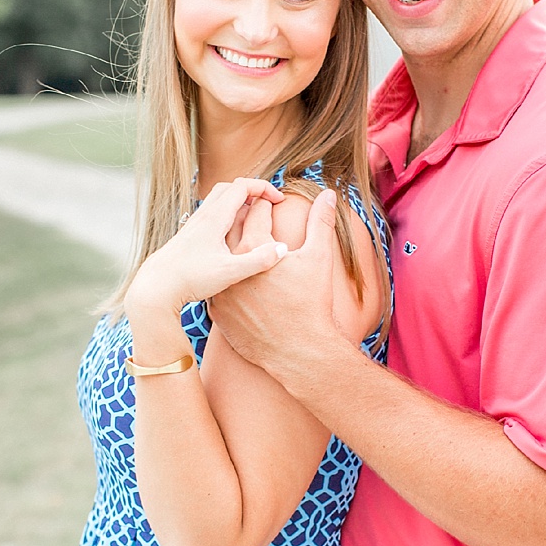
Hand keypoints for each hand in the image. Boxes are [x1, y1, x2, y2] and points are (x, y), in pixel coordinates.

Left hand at [123, 178, 289, 321]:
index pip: (241, 186)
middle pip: (228, 188)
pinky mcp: (188, 238)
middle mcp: (202, 217)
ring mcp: (193, 227)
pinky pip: (210, 216)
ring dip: (238, 203)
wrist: (155, 288)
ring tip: (254, 220)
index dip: (264, 187)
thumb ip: (258, 260)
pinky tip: (233, 238)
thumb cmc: (190, 279)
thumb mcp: (230, 272)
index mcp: (214, 218)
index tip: (280, 200)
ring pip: (217, 202)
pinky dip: (226, 217)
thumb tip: (282, 248)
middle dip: (251, 191)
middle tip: (268, 205)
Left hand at [210, 186, 340, 373]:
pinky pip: (219, 284)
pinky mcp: (216, 308)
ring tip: (255, 243)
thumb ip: (321, 222)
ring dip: (236, 244)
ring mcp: (220, 287)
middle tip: (263, 216)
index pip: (255, 210)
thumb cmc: (310, 305)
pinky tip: (244, 276)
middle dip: (248, 216)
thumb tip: (328, 194)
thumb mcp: (318, 259)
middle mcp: (229, 263)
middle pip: (233, 226)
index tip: (277, 204)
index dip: (268, 203)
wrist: (295, 352)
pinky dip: (230, 275)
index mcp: (252, 245)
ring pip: (221, 256)